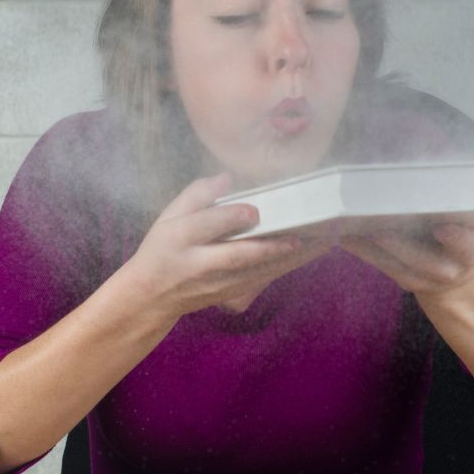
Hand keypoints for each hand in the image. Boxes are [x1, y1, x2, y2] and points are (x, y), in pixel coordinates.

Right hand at [125, 172, 332, 318]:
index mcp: (179, 238)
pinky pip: (262, 279)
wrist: (152, 296)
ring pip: (258, 271)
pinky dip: (286, 266)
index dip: (231, 217)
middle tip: (303, 231)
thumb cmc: (162, 248)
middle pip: (237, 254)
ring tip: (321, 240)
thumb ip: (196, 195)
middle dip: (271, 245)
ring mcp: (217, 283)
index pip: (207, 226)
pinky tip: (309, 253)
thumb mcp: (168, 217)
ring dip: (290, 257)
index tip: (255, 210)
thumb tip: (227, 177)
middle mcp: (199, 264)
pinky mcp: (231, 294)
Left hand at [337, 214, 473, 303]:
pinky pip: (377, 264)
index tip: (441, 227)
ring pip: (393, 263)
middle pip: (420, 258)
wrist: (456, 278)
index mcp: (470, 249)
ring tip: (347, 222)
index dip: (455, 238)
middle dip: (397, 240)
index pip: (465, 245)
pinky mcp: (399, 278)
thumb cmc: (469, 232)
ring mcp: (420, 277)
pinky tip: (340, 231)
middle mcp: (446, 268)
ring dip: (369, 244)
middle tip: (375, 219)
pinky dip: (359, 248)